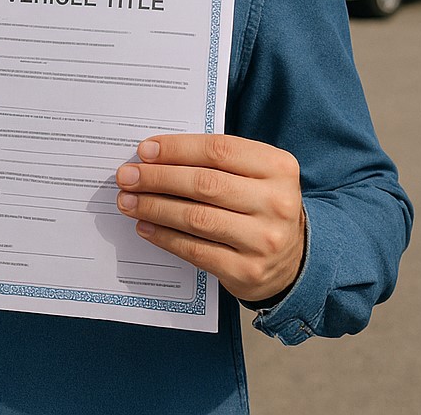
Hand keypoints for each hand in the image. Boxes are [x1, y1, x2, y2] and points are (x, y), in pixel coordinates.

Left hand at [115, 134, 305, 303]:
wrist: (294, 260)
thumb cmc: (259, 205)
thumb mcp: (254, 174)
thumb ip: (215, 161)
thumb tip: (152, 157)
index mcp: (278, 167)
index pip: (218, 150)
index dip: (176, 148)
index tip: (144, 151)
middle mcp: (276, 203)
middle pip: (204, 184)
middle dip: (157, 178)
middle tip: (126, 176)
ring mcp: (264, 240)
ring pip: (196, 218)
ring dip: (154, 207)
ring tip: (127, 201)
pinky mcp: (248, 270)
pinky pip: (195, 250)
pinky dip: (164, 236)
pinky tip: (145, 226)